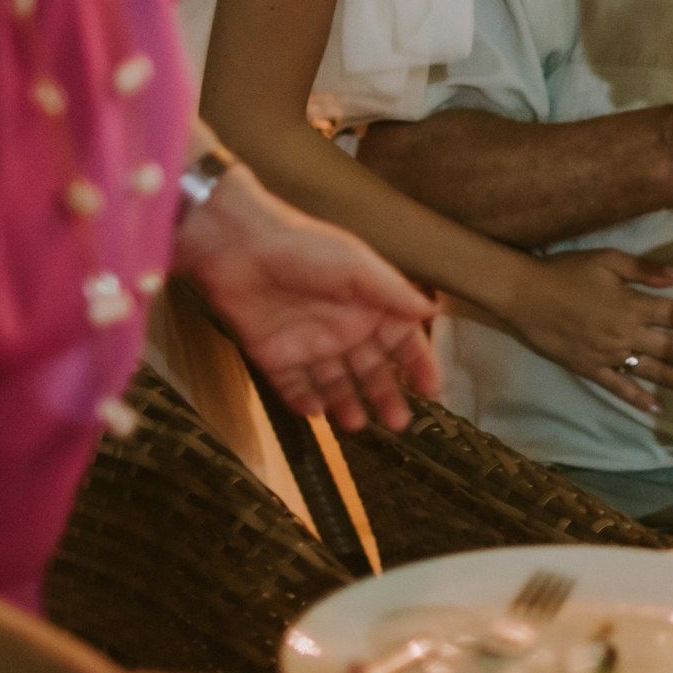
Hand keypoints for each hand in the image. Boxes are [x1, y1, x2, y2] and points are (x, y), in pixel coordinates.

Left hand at [172, 171, 439, 433]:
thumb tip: (432, 309)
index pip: (402, 341)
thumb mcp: (358, 267)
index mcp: (369, 305)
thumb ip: (393, 293)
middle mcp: (343, 328)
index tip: (432, 390)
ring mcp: (310, 345)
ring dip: (347, 405)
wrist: (239, 249)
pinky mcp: (276, 357)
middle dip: (386, 395)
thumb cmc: (305, 248)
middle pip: (372, 370)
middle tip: (398, 422)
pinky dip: (304, 402)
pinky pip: (294, 388)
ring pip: (335, 385)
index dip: (419, 364)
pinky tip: (316, 411)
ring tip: (357, 424)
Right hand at [495, 249, 672, 412]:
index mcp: (632, 304)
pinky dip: (638, 399)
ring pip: (651, 371)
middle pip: (672, 349)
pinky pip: (618, 387)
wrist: (523, 294)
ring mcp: (607, 354)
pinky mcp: (589, 368)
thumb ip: (644, 269)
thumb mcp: (607, 259)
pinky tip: (657, 409)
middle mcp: (625, 333)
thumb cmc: (565, 271)